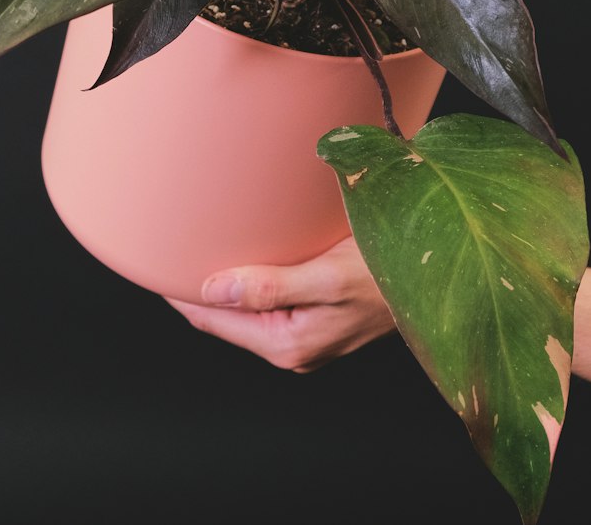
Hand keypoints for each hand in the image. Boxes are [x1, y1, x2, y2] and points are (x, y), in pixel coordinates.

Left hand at [165, 236, 394, 372]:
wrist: (436, 273)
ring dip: (223, 281)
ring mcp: (305, 334)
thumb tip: (214, 289)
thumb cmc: (389, 273)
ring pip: (245, 308)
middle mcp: (293, 346)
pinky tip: (243, 255)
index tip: (154, 260)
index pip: (214, 320)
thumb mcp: (329, 278)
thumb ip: (271, 287)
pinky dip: (249, 279)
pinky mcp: (317, 318)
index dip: (180, 292)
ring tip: (194, 247)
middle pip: (225, 317)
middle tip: (166, 245)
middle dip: (195, 285)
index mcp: (289, 343)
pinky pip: (268, 300)